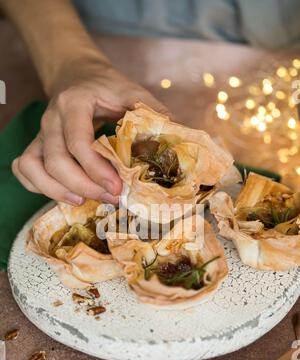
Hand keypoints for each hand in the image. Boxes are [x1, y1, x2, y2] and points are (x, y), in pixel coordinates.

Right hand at [12, 58, 168, 204]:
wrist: (78, 74)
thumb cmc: (107, 86)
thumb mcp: (132, 92)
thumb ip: (153, 113)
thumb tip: (178, 140)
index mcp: (74, 103)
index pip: (77, 142)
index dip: (96, 169)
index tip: (116, 187)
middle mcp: (51, 119)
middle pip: (54, 160)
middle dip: (82, 186)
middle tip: (109, 198)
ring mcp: (40, 133)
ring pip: (32, 166)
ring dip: (56, 190)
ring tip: (83, 201)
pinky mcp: (36, 144)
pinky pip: (24, 169)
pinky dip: (38, 186)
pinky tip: (63, 193)